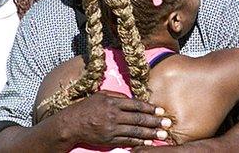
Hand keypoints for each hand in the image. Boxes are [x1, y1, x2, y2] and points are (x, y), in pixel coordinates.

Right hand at [55, 90, 172, 148]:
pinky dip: (139, 142)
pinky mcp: (109, 140)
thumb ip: (117, 96)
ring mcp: (111, 129)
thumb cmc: (86, 107)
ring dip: (150, 133)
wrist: (71, 124)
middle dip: (155, 121)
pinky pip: (127, 141)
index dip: (149, 108)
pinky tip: (148, 142)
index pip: (135, 105)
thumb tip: (133, 99)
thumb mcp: (101, 95)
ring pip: (135, 131)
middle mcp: (113, 116)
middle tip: (167, 123)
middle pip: (138, 119)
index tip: (160, 110)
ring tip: (162, 134)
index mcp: (112, 103)